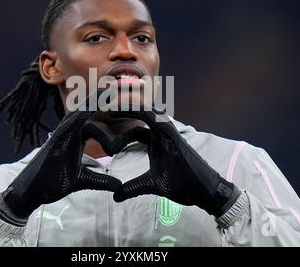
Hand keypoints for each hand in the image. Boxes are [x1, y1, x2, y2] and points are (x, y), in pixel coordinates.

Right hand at [0, 91, 148, 224]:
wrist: (32, 190)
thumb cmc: (53, 183)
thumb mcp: (83, 180)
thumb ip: (101, 180)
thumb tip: (119, 184)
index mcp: (77, 136)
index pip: (97, 119)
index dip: (113, 111)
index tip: (130, 105)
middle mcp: (71, 129)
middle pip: (92, 108)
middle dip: (108, 98)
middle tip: (127, 87)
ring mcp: (64, 130)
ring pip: (84, 109)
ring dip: (100, 98)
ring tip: (116, 87)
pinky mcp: (59, 135)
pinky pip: (75, 119)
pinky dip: (88, 109)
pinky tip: (100, 102)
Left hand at [111, 107, 240, 216]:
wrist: (203, 190)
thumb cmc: (182, 185)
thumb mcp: (150, 185)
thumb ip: (133, 187)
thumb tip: (116, 196)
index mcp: (154, 141)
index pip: (133, 127)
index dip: (117, 124)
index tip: (98, 122)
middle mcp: (160, 132)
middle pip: (136, 113)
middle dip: (118, 109)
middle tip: (97, 106)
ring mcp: (166, 130)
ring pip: (143, 110)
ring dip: (124, 105)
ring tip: (105, 102)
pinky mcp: (171, 132)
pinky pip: (152, 116)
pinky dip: (137, 110)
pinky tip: (122, 108)